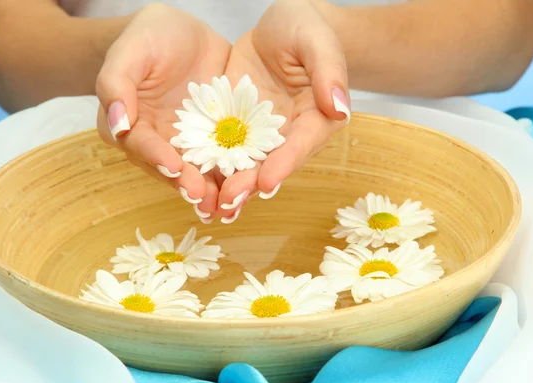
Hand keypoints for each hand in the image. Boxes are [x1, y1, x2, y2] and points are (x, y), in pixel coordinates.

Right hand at [96, 3, 230, 221]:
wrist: (184, 33)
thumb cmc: (150, 36)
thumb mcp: (131, 51)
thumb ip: (116, 84)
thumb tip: (116, 124)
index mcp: (129, 125)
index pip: (141, 145)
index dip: (157, 157)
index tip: (174, 167)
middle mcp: (156, 141)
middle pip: (170, 167)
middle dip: (186, 183)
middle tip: (202, 197)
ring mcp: (186, 144)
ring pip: (197, 171)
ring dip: (210, 190)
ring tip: (225, 205)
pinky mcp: (212, 140)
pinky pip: (222, 158)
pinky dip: (233, 174)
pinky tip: (245, 187)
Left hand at [217, 0, 349, 220]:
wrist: (280, 27)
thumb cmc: (305, 28)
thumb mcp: (317, 41)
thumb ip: (328, 71)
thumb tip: (340, 107)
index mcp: (317, 118)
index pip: (301, 144)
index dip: (285, 164)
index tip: (267, 182)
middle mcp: (290, 133)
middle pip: (271, 163)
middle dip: (249, 184)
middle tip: (228, 202)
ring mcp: (262, 133)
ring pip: (246, 163)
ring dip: (229, 185)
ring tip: (210, 205)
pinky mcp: (237, 126)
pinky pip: (224, 147)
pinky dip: (211, 165)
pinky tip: (192, 180)